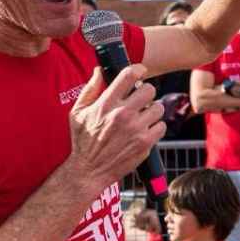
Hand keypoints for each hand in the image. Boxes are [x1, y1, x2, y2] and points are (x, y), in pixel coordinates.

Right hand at [65, 65, 164, 193]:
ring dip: (152, 110)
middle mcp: (122, 115)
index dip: (138, 70)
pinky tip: (145, 130)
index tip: (140, 72)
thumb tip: (100, 69)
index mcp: (106, 104)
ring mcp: (135, 129)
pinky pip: (162, 126)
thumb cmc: (83, 141)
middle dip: (145, 92)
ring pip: (159, 107)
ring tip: (142, 116)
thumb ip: (91, 89)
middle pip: (149, 89)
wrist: (89, 171)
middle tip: (140, 99)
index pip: (129, 75)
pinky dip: (156, 127)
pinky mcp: (145, 143)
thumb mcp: (78, 112)